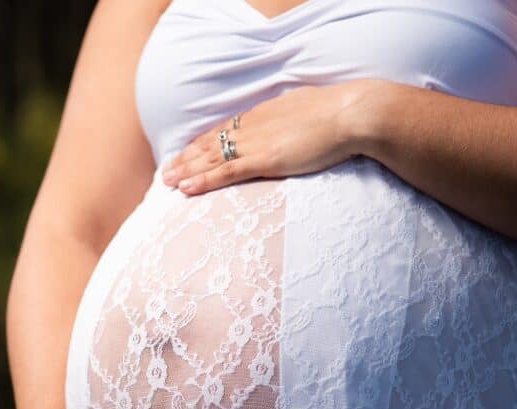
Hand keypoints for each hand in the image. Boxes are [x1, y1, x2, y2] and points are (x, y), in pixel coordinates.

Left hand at [161, 79, 381, 194]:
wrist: (350, 114)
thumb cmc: (335, 115)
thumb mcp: (304, 112)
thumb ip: (288, 121)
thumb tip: (287, 128)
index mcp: (260, 116)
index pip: (222, 131)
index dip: (200, 144)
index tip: (185, 153)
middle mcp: (251, 128)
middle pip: (209, 145)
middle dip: (185, 159)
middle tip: (166, 173)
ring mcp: (256, 144)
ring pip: (210, 159)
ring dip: (186, 171)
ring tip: (167, 182)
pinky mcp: (264, 160)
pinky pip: (226, 172)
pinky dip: (204, 180)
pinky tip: (187, 188)